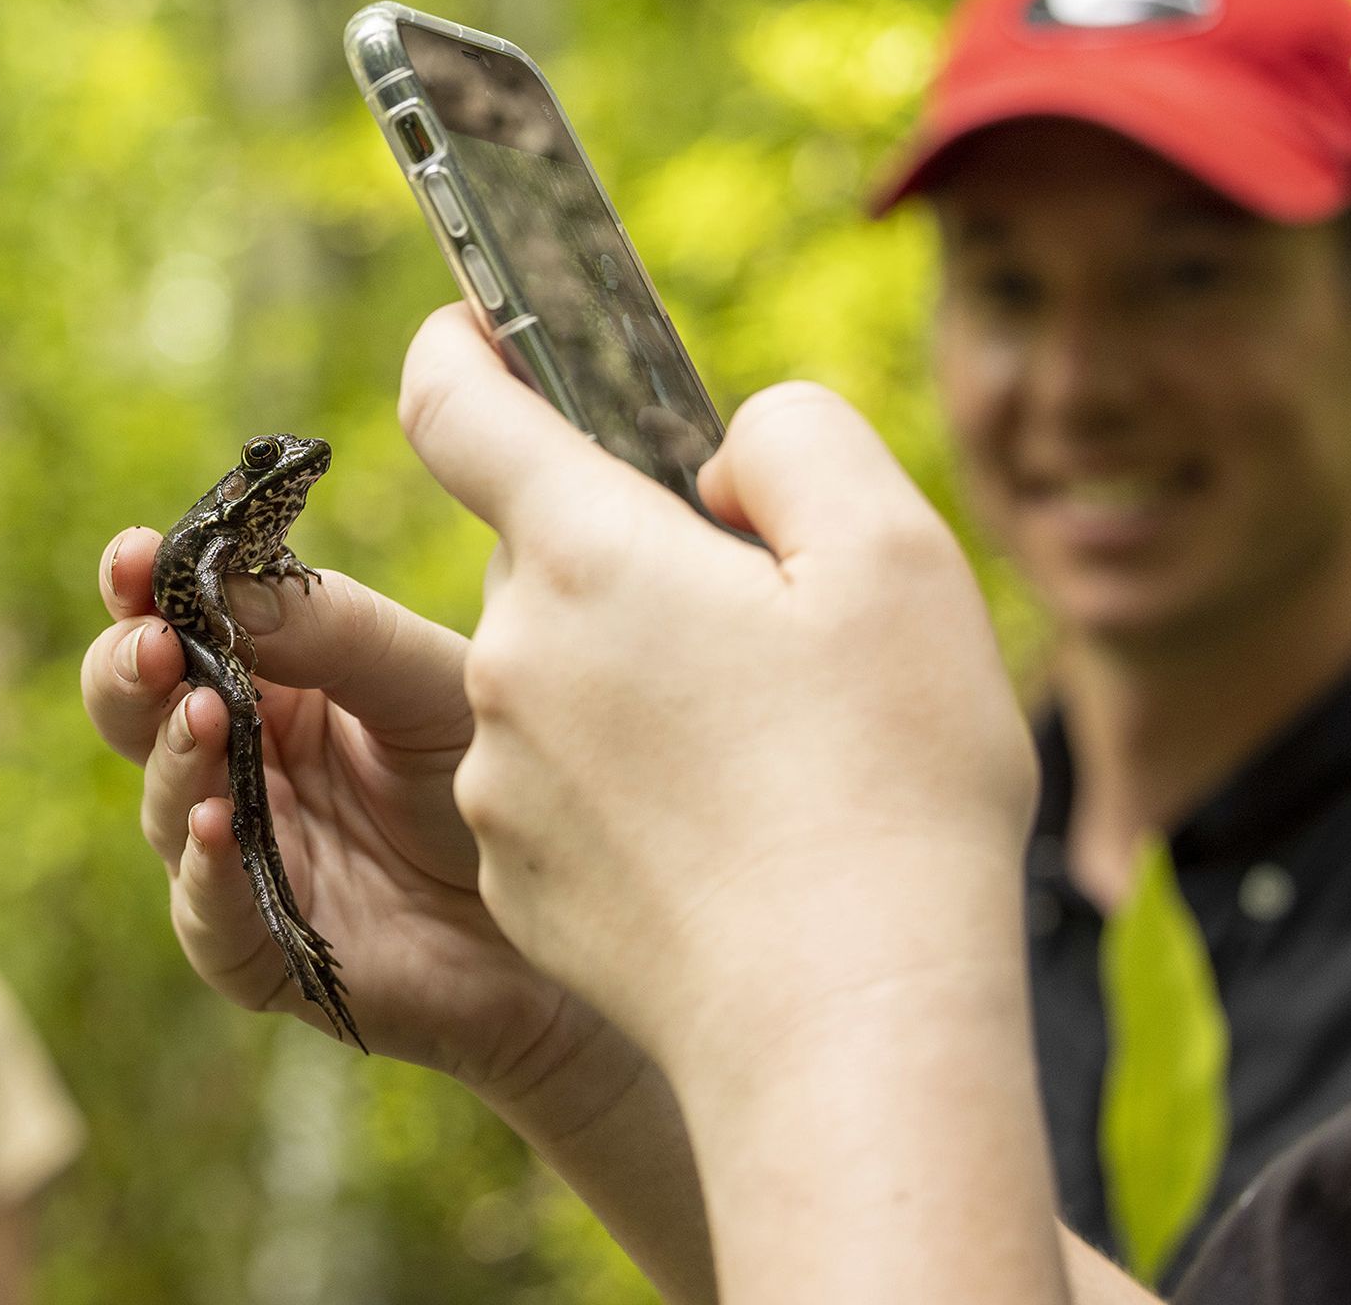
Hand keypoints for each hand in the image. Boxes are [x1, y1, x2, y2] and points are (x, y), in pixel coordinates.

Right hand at [79, 535, 617, 1109]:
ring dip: (173, 758)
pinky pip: (210, 913)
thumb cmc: (497, 773)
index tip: (131, 557)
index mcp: (278, 681)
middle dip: (129, 671)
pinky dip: (205, 870)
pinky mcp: (267, 949)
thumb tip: (225, 580)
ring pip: (165, 805)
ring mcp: (249, 854)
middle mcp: (246, 764)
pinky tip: (216, 825)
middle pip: (140, 712)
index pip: (182, 624)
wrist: (569, 893)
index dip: (144, 590)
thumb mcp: (428, 680)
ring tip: (202, 715)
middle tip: (153, 644)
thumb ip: (336, 632)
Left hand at [400, 304, 1039, 1082]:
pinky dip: (623, 770)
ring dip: (634, 663)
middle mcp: (510, 659)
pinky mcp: (520, 877)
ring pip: (556, 663)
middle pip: (545, 546)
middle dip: (630, 546)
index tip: (478, 322)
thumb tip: (720, 458)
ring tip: (765, 739)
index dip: (460, 343)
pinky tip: (728, 823)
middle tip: (761, 609)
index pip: (456, 404)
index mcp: (586, 556)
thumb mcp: (895, 552)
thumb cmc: (887, 777)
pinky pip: (558, 774)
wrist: (852, 1027)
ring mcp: (503, 781)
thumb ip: (795, 439)